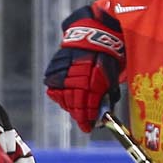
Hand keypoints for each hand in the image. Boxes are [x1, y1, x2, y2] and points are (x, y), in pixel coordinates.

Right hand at [45, 3, 123, 131]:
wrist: (93, 34)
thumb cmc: (106, 56)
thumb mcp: (110, 77)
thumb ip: (104, 96)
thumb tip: (99, 114)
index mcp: (89, 82)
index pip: (84, 108)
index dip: (86, 120)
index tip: (88, 128)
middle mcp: (73, 79)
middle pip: (73, 105)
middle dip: (79, 114)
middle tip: (84, 118)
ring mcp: (61, 75)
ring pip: (62, 99)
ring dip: (70, 105)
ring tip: (77, 105)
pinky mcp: (52, 70)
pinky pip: (54, 89)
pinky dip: (61, 94)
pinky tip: (68, 93)